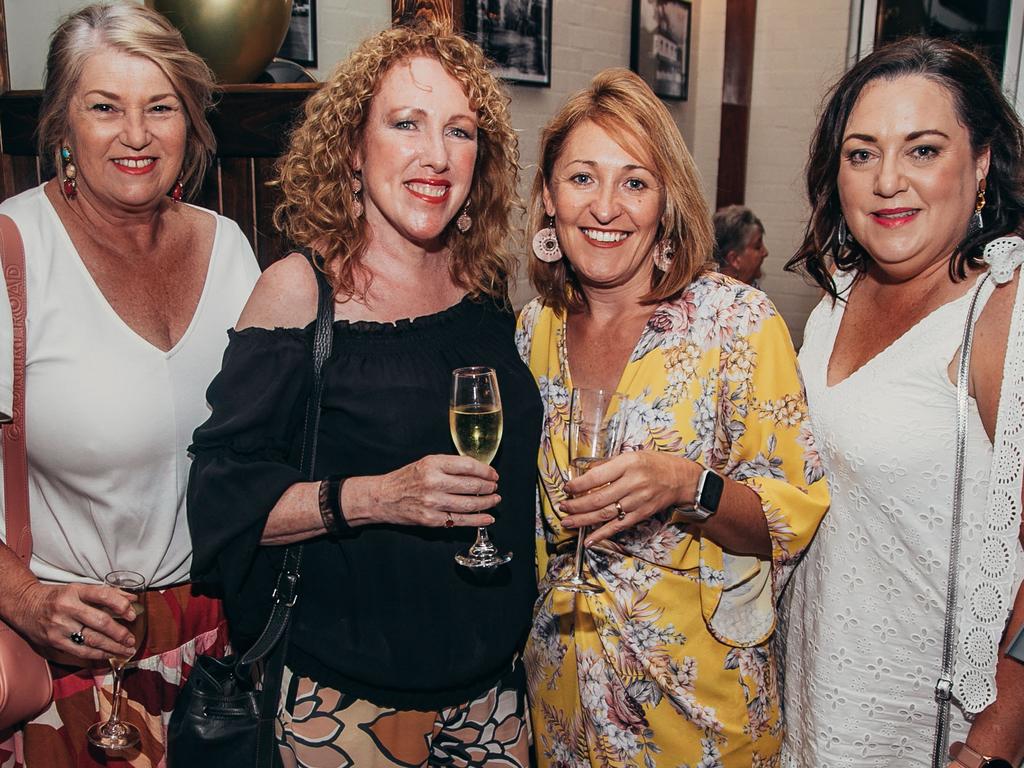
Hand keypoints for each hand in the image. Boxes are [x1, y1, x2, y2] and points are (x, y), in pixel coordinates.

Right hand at [15, 581, 136, 662]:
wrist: (25, 605)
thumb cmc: (58, 597)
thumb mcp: (79, 589)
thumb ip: (107, 593)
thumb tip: (133, 600)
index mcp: (76, 591)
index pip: (103, 595)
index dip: (121, 605)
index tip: (132, 615)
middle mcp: (67, 608)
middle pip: (100, 621)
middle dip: (119, 633)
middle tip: (131, 640)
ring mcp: (60, 626)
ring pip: (91, 639)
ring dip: (112, 647)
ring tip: (125, 651)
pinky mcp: (55, 641)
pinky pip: (80, 651)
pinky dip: (97, 654)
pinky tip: (108, 655)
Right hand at [345, 454, 500, 527]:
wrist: (383, 497)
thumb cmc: (406, 479)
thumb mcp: (426, 463)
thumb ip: (449, 466)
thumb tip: (478, 471)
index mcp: (433, 464)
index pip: (468, 466)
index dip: (485, 471)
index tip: (493, 474)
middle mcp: (433, 482)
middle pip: (471, 486)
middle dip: (489, 488)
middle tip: (495, 488)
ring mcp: (432, 502)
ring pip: (469, 504)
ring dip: (486, 503)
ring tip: (494, 500)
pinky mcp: (431, 520)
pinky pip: (459, 520)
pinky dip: (477, 520)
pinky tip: (487, 518)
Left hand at [560, 451, 699, 544]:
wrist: (681, 479)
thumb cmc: (655, 464)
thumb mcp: (631, 455)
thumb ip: (609, 464)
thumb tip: (585, 474)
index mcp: (628, 464)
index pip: (596, 476)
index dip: (578, 484)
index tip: (567, 488)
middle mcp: (632, 483)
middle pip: (598, 498)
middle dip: (576, 505)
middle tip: (562, 507)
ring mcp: (637, 501)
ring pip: (605, 514)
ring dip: (583, 520)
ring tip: (567, 522)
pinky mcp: (641, 515)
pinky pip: (618, 526)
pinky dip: (602, 534)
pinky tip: (588, 539)